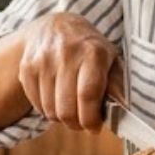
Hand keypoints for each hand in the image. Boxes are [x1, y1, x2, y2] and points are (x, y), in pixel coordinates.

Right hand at [16, 12, 122, 131]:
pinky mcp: (27, 68)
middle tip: (83, 122)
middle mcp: (66, 53)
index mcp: (93, 52)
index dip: (91, 119)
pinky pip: (36, 105)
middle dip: (76, 124)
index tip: (95, 128)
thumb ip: (118, 87)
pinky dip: (47, 110)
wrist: (56, 26)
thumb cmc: (90, 49)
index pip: (87, 95)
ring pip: (50, 111)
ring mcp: (43, 60)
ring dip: (62, 118)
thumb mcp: (111, 60)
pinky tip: (56, 98)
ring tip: (70, 107)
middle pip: (66, 109)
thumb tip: (128, 113)